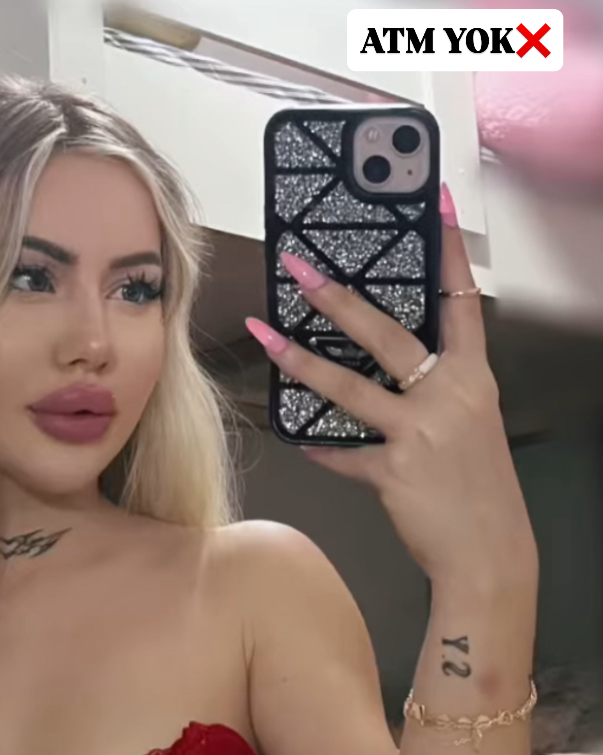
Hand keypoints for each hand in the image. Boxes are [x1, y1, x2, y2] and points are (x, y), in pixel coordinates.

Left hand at [247, 184, 537, 586]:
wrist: (490, 553)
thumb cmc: (478, 489)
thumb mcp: (471, 425)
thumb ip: (437, 391)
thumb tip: (394, 371)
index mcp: (473, 378)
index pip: (461, 301)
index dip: (447, 250)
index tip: (433, 201)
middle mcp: (449, 396)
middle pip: (387, 334)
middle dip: (338, 298)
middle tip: (300, 268)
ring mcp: (421, 432)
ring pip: (351, 386)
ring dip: (302, 361)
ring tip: (265, 334)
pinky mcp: (395, 471)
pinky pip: (345, 454)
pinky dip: (322, 448)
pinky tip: (298, 438)